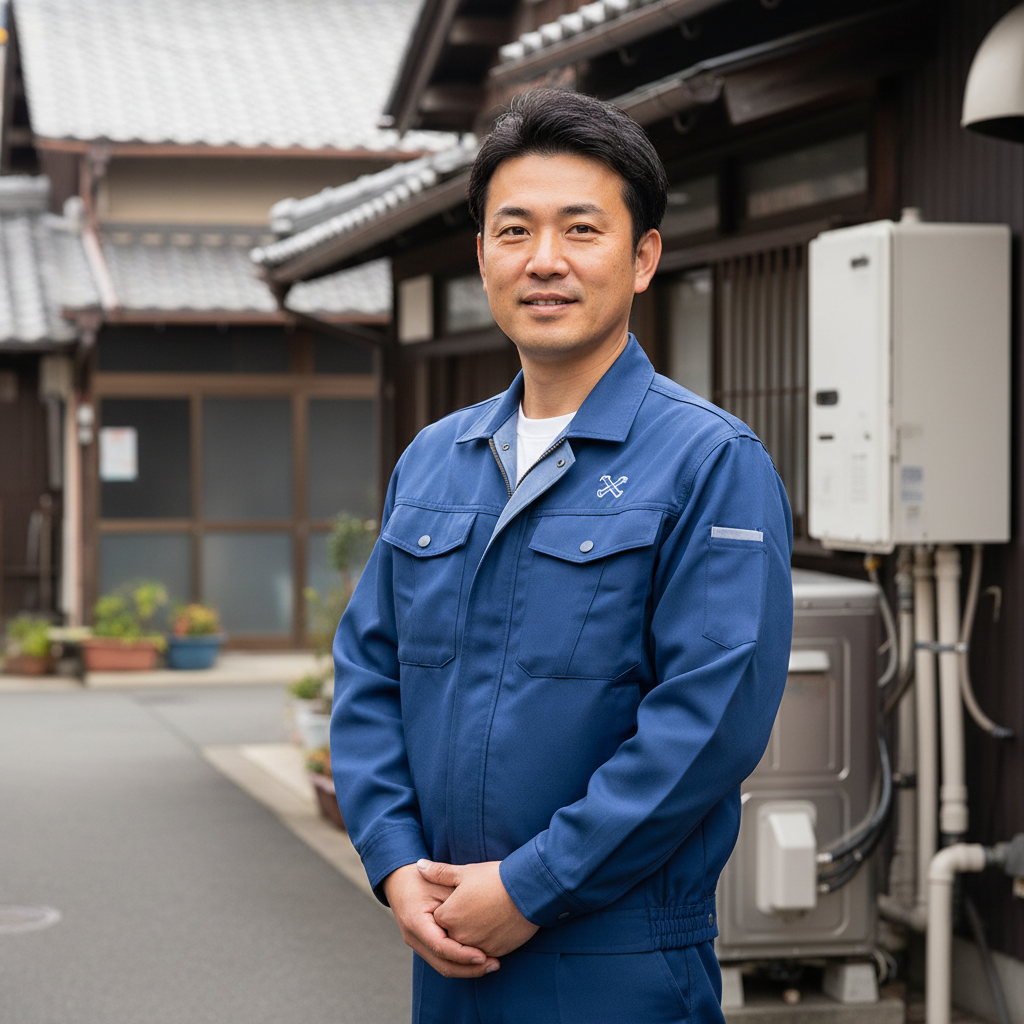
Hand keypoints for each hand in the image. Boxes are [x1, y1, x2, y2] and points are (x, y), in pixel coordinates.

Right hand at [382, 863, 499, 977]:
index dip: (463, 954)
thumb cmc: (422, 878)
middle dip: (469, 969)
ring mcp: (418, 945)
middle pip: (442, 964)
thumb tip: (482, 916)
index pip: (441, 947)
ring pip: (443, 966)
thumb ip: (457, 900)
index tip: (483, 956)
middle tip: (494, 964)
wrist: (400, 881)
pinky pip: (442, 960)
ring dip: (467, 969)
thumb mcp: (440, 884)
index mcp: (416, 922)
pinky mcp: (424, 945)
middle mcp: (414, 939)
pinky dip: (460, 962)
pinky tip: (479, 959)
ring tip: (491, 964)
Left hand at [419, 859, 539, 957]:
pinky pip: (485, 951)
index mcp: (448, 916)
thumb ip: (439, 873)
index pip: (438, 918)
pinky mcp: (495, 952)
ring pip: (467, 944)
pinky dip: (486, 942)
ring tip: (485, 915)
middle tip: (473, 906)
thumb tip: (419, 866)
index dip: (448, 906)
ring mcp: (478, 946)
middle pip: (451, 933)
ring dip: (472, 935)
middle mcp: (459, 935)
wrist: (528, 891)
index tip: (460, 897)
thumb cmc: (495, 878)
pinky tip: (495, 925)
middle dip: (458, 923)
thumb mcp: (465, 872)